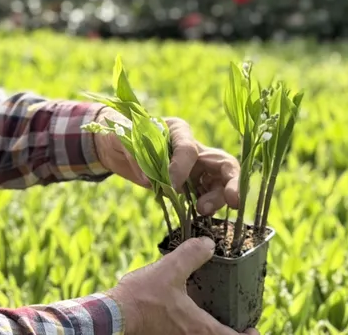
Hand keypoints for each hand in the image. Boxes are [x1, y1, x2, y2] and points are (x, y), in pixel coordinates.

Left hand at [94, 111, 240, 214]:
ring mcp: (194, 168)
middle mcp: (193, 148)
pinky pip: (207, 196)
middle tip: (230, 202)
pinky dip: (208, 207)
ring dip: (218, 198)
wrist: (116, 146)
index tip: (171, 185)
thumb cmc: (120, 134)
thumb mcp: (120, 138)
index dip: (183, 168)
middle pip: (223, 164)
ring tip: (202, 211)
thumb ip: (134, 155)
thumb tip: (148, 179)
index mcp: (178, 131)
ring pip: (220, 183)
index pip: (189, 149)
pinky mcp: (190, 185)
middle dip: (230, 183)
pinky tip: (199, 216)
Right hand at [106, 237, 258, 334]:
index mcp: (200, 327)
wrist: (113, 316)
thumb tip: (209, 244)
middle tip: (234, 324)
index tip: (253, 328)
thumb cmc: (143, 297)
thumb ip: (191, 255)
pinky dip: (192, 331)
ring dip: (209, 332)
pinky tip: (184, 319)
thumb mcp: (169, 270)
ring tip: (210, 320)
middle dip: (229, 334)